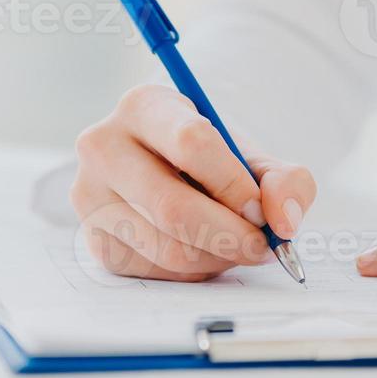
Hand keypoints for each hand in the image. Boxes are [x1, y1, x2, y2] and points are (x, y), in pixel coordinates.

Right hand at [71, 85, 316, 281]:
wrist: (166, 174)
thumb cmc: (211, 162)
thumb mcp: (252, 157)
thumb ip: (286, 181)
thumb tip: (282, 222)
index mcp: (143, 106)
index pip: (191, 143)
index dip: (234, 184)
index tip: (261, 209)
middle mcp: (103, 146)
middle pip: (173, 207)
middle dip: (231, 235)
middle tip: (261, 246)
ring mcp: (91, 195)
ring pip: (167, 247)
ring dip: (218, 257)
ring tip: (234, 245)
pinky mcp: (94, 240)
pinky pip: (156, 271)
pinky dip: (195, 271)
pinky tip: (204, 251)